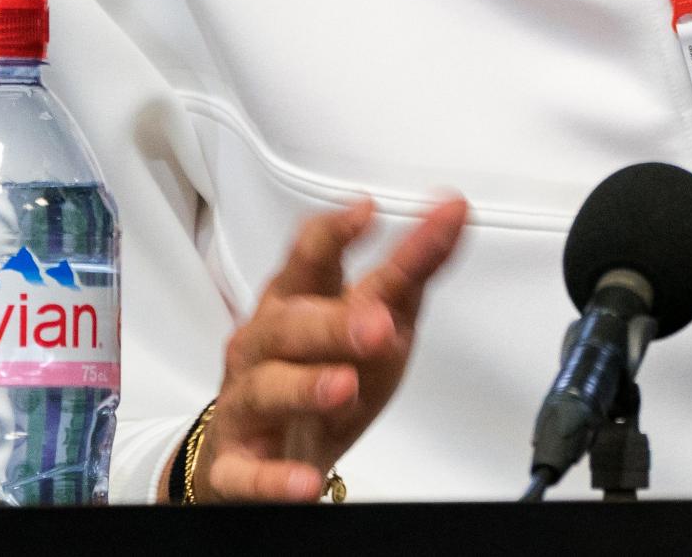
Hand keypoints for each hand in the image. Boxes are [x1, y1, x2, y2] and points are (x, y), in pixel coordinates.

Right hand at [192, 194, 468, 501]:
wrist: (269, 451)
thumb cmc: (324, 369)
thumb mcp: (377, 318)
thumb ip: (413, 268)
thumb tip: (455, 212)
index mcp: (295, 301)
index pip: (309, 259)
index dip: (333, 234)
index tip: (365, 211)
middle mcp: (262, 345)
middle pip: (289, 325)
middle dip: (332, 323)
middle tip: (380, 324)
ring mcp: (246, 403)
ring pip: (266, 388)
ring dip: (305, 386)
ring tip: (345, 386)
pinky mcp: (237, 465)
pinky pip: (248, 473)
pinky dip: (273, 478)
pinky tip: (304, 481)